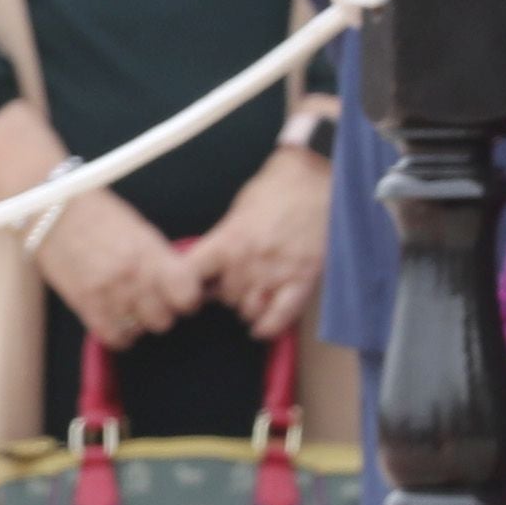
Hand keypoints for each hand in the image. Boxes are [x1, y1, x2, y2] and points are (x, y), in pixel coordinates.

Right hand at [32, 188, 193, 347]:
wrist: (54, 213)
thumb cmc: (99, 216)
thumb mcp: (140, 230)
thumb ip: (160, 259)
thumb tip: (180, 284)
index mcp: (150, 252)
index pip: (187, 293)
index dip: (188, 299)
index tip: (182, 297)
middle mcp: (131, 275)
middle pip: (164, 318)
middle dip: (163, 313)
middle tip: (154, 303)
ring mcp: (107, 292)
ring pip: (140, 329)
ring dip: (139, 322)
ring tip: (132, 309)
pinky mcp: (84, 304)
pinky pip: (112, 337)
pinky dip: (119, 335)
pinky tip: (117, 322)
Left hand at [180, 136, 327, 342]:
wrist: (319, 178)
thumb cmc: (277, 188)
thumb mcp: (238, 209)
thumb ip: (223, 239)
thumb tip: (208, 263)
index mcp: (228, 240)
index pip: (192, 275)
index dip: (186, 287)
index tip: (188, 290)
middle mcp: (249, 261)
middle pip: (222, 297)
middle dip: (225, 292)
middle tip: (234, 283)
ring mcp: (276, 273)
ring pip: (247, 310)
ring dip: (246, 306)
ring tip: (252, 294)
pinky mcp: (303, 279)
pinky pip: (280, 316)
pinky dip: (268, 326)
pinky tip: (262, 326)